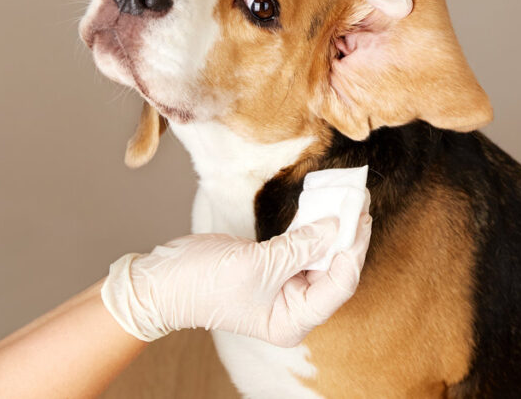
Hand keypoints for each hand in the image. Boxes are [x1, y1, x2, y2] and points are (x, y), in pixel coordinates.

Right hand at [101, 208, 371, 347]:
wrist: (162, 281)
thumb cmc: (203, 284)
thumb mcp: (258, 264)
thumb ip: (299, 246)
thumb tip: (335, 226)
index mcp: (293, 321)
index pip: (339, 285)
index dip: (352, 250)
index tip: (359, 217)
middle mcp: (294, 308)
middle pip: (335, 270)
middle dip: (348, 237)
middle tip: (359, 201)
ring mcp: (284, 288)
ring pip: (321, 255)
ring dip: (332, 228)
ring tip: (347, 199)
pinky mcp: (273, 268)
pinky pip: (302, 247)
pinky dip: (312, 228)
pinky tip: (322, 208)